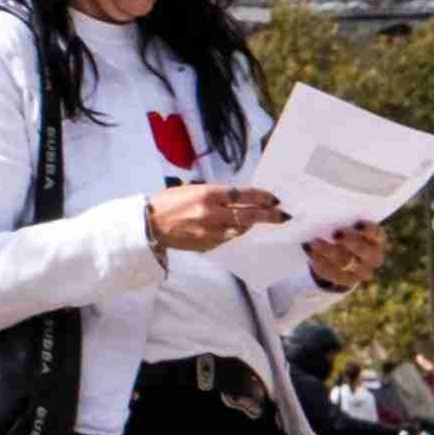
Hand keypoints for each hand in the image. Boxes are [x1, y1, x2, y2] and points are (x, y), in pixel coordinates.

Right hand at [143, 182, 286, 259]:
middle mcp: (212, 213)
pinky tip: (234, 227)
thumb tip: (240, 198)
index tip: (275, 199)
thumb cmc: (169, 201)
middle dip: (269, 216)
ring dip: (251, 224)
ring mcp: (211, 232)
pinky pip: (228, 238)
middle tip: (284, 215)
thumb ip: (216, 194)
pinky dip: (233, 231)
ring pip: (240, 229)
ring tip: (258, 220)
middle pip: (249, 215)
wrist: (149, 224)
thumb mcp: (192, 189)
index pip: (243, 195)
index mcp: (207, 194)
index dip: (262, 197)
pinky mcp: (208, 245)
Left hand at [305, 223, 385, 294]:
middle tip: (334, 233)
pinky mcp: (349, 281)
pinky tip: (309, 252)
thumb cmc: (344, 231)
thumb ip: (341, 218)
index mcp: (377, 239)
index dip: (367, 228)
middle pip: (362, 250)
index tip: (356, 223)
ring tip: (313, 241)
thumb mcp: (346, 224)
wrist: (344, 256)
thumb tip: (325, 210)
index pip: (376, 233)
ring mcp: (363, 271)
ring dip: (328, 251)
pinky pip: (334, 274)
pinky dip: (320, 262)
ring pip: (346, 262)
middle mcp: (374, 256)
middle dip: (349, 241)